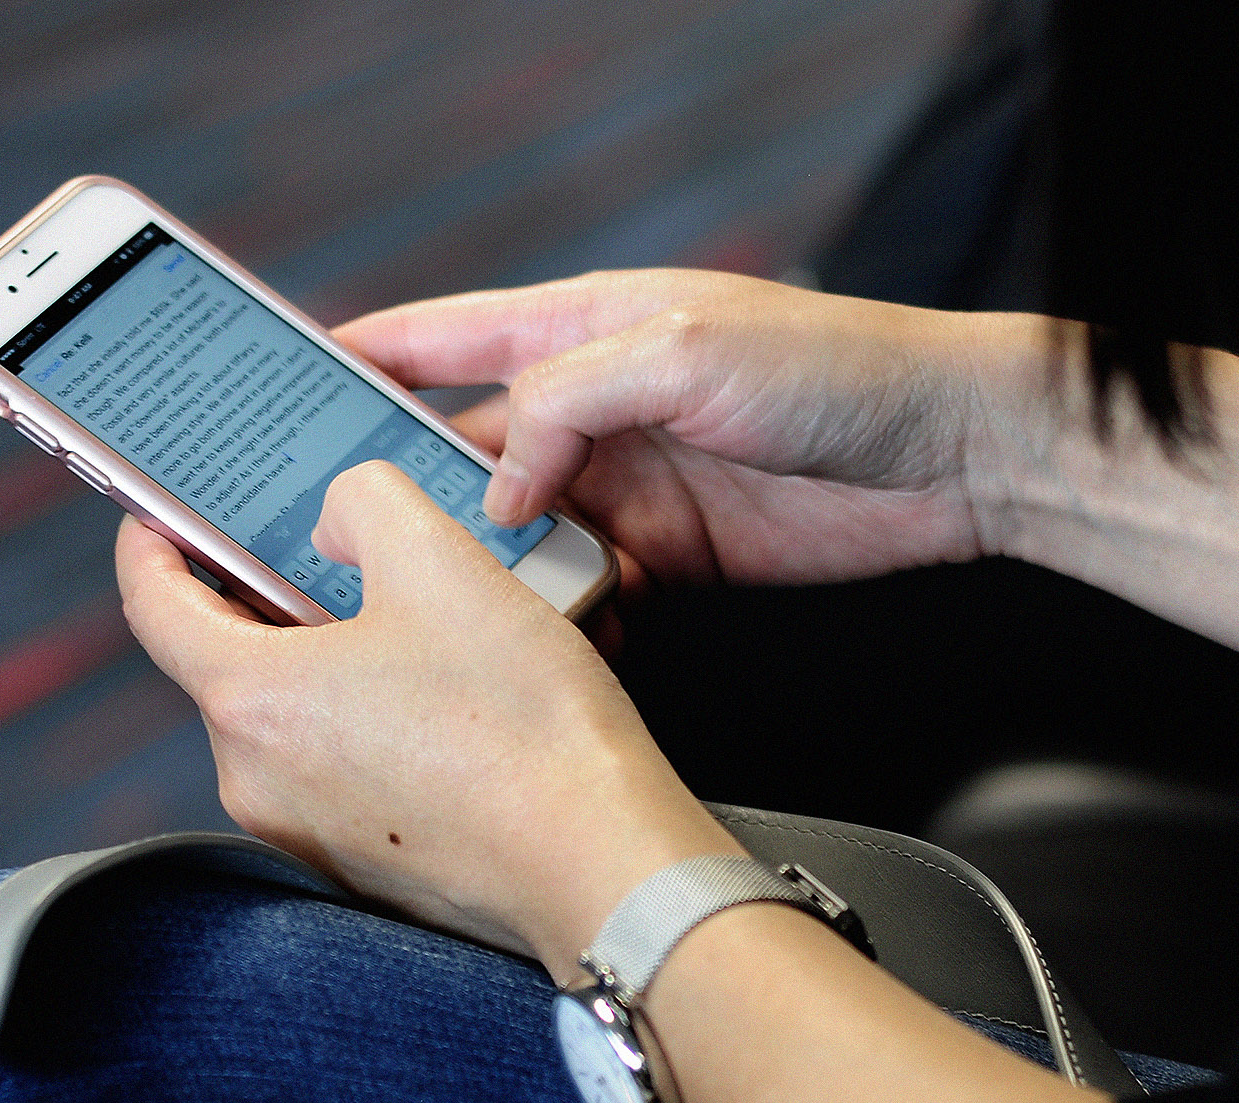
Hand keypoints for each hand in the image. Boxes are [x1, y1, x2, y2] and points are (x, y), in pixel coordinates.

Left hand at [114, 463, 738, 976]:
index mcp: (249, 701)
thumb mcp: (442, 561)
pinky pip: (344, 769)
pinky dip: (377, 723)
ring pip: (298, 714)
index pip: (152, 605)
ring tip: (427, 627)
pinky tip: (453, 703)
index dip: (153, 540)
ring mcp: (307, 833)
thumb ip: (364, 502)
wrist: (603, 867)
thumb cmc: (525, 729)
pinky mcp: (364, 867)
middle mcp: (256, 781)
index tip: (165, 510)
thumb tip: (337, 519)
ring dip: (341, 660)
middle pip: (234, 659)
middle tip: (343, 551)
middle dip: (277, 596)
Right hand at [333, 269, 1050, 592]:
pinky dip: (558, 615)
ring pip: (519, 535)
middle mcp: (599, 407)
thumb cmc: (836, 370)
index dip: (366, 360)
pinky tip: (535, 639)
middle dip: (403, 490)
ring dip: (485, 570)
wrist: (952, 457)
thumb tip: (495, 484)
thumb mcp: (681, 354)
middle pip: (468, 451)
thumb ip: (567, 404)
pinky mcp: (673, 555)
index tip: (286, 388)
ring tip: (435, 606)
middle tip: (332, 537)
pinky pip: (585, 589)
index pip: (449, 337)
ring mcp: (632, 484)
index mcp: (587, 328)